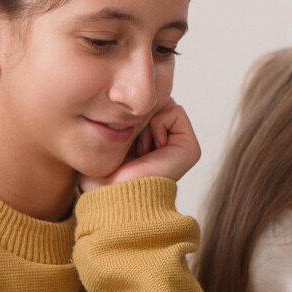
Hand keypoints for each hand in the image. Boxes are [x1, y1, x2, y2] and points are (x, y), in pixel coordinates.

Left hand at [79, 100, 200, 191]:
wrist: (111, 196)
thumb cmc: (101, 175)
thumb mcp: (105, 137)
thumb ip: (117, 115)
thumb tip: (127, 94)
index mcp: (150, 144)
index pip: (143, 106)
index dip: (127, 112)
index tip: (117, 139)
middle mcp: (166, 145)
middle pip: (154, 104)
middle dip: (136, 116)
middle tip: (127, 145)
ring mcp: (180, 147)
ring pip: (163, 105)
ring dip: (144, 121)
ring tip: (136, 149)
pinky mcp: (190, 149)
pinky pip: (175, 112)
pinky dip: (158, 123)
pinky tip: (148, 147)